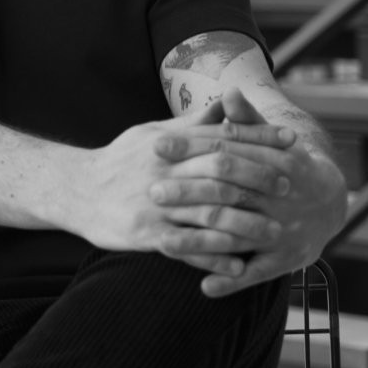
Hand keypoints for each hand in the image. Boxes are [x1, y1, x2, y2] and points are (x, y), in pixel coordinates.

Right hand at [79, 96, 296, 276]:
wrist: (76, 189)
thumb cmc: (121, 160)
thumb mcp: (152, 134)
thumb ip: (192, 124)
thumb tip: (226, 102)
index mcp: (168, 143)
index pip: (221, 136)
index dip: (259, 137)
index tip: (291, 141)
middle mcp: (164, 170)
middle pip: (220, 171)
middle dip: (258, 177)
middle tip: (288, 186)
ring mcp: (155, 203)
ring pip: (209, 212)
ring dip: (246, 223)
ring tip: (275, 232)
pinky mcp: (146, 233)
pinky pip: (188, 247)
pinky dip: (215, 257)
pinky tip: (239, 265)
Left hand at [153, 87, 347, 297]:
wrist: (328, 201)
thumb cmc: (284, 164)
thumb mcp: (270, 139)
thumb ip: (246, 120)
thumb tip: (228, 92)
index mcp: (274, 160)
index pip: (226, 150)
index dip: (191, 147)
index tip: (157, 144)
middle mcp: (279, 195)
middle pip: (228, 191)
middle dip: (188, 192)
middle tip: (151, 190)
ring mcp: (283, 228)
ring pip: (237, 234)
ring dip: (200, 241)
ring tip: (163, 242)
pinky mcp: (287, 258)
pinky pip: (257, 272)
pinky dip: (231, 281)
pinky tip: (203, 287)